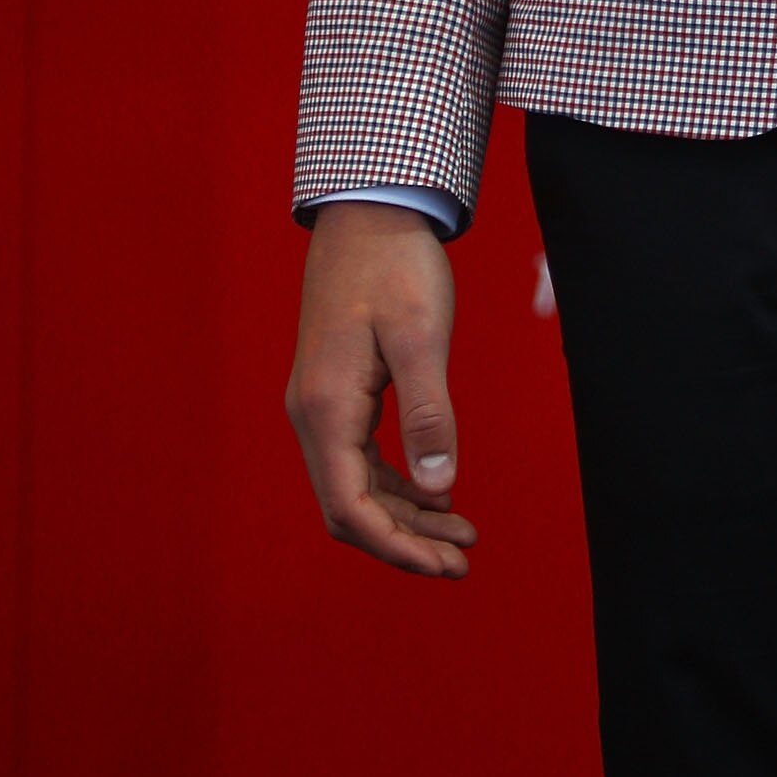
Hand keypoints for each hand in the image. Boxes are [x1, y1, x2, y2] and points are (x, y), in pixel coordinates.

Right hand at [286, 202, 477, 576]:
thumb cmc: (396, 266)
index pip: (350, 509)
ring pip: (355, 486)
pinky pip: (359, 458)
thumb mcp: (420, 336)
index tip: (446, 566)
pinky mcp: (335, 391)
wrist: (370, 210)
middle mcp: (312, 414)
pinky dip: (396, 483)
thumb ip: (430, 413)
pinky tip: (436, 489)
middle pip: (350, 507)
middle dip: (405, 540)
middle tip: (464, 558)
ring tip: (461, 532)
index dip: (397, 547)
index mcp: (326, 408)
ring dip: (405, 515)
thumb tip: (440, 489)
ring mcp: (320, 404)